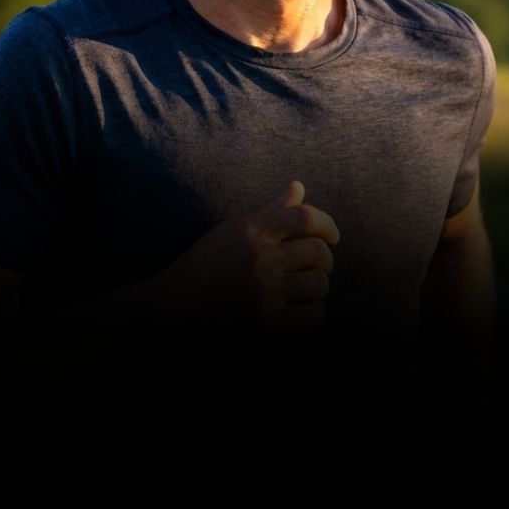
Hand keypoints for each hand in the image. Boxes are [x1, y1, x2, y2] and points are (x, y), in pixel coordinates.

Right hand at [156, 179, 338, 335]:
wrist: (178, 304)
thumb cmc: (208, 261)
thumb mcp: (235, 228)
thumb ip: (272, 210)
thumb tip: (299, 186)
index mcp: (253, 231)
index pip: (305, 217)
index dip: (326, 224)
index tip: (331, 236)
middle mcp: (262, 259)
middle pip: (318, 252)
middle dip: (324, 258)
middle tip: (316, 264)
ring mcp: (265, 292)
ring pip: (318, 284)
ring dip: (320, 284)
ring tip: (308, 285)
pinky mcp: (266, 322)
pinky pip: (312, 315)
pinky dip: (315, 311)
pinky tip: (304, 307)